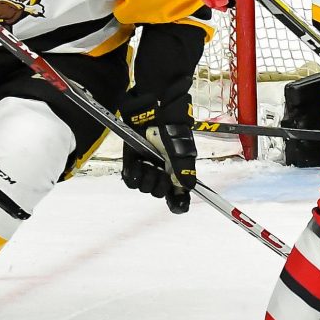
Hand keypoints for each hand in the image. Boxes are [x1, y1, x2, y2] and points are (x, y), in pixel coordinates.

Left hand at [120, 81, 197, 213]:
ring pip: (144, 188)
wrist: (152, 112)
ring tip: (148, 164)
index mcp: (177, 171)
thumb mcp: (180, 149)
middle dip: (159, 185)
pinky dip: (134, 175)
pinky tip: (138, 164)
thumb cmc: (170, 128)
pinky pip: (130, 180)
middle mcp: (162, 172)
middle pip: (159, 193)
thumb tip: (189, 187)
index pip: (179, 194)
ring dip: (146, 178)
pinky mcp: (131, 163)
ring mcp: (147, 168)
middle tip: (160, 171)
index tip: (178, 206)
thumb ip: (184, 168)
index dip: (178, 203)